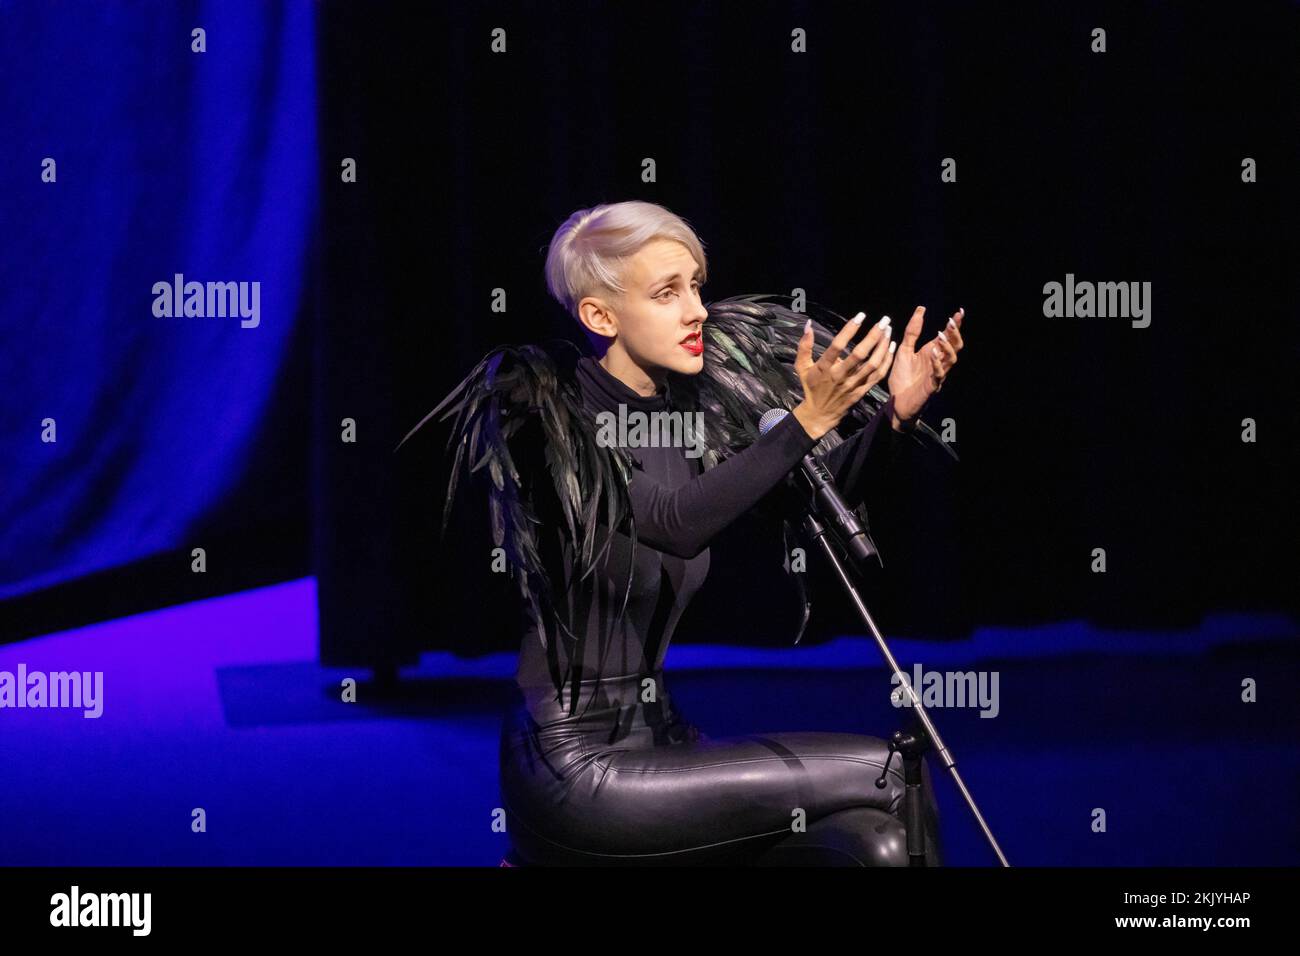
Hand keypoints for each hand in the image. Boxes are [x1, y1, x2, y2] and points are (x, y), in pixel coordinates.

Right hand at [792, 313, 895, 439]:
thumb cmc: (811, 387)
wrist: (820, 414)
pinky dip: (886, 361)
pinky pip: (878, 375)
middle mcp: (840, 376)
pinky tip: (892, 347)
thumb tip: (808, 324)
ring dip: (883, 346)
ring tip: (888, 330)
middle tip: (884, 320)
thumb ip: (804, 346)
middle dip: (873, 336)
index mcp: (824, 368)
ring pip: (872, 364)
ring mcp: (853, 384)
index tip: (861, 316)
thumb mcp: (802, 367)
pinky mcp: (862, 391)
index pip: (838, 346)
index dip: (849, 330)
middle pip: (859, 354)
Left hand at [887, 306, 963, 427]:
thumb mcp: (904, 350)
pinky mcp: (931, 387)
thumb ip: (912, 332)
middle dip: (955, 334)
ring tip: (940, 336)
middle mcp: (938, 363)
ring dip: (948, 347)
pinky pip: (939, 375)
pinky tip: (933, 354)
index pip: (948, 337)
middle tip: (951, 321)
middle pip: (955, 347)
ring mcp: (937, 375)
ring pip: (951, 359)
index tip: (959, 312)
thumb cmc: (902, 377)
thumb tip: (921, 309)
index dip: (954, 325)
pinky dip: (937, 363)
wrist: (895, 402)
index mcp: (932, 353)